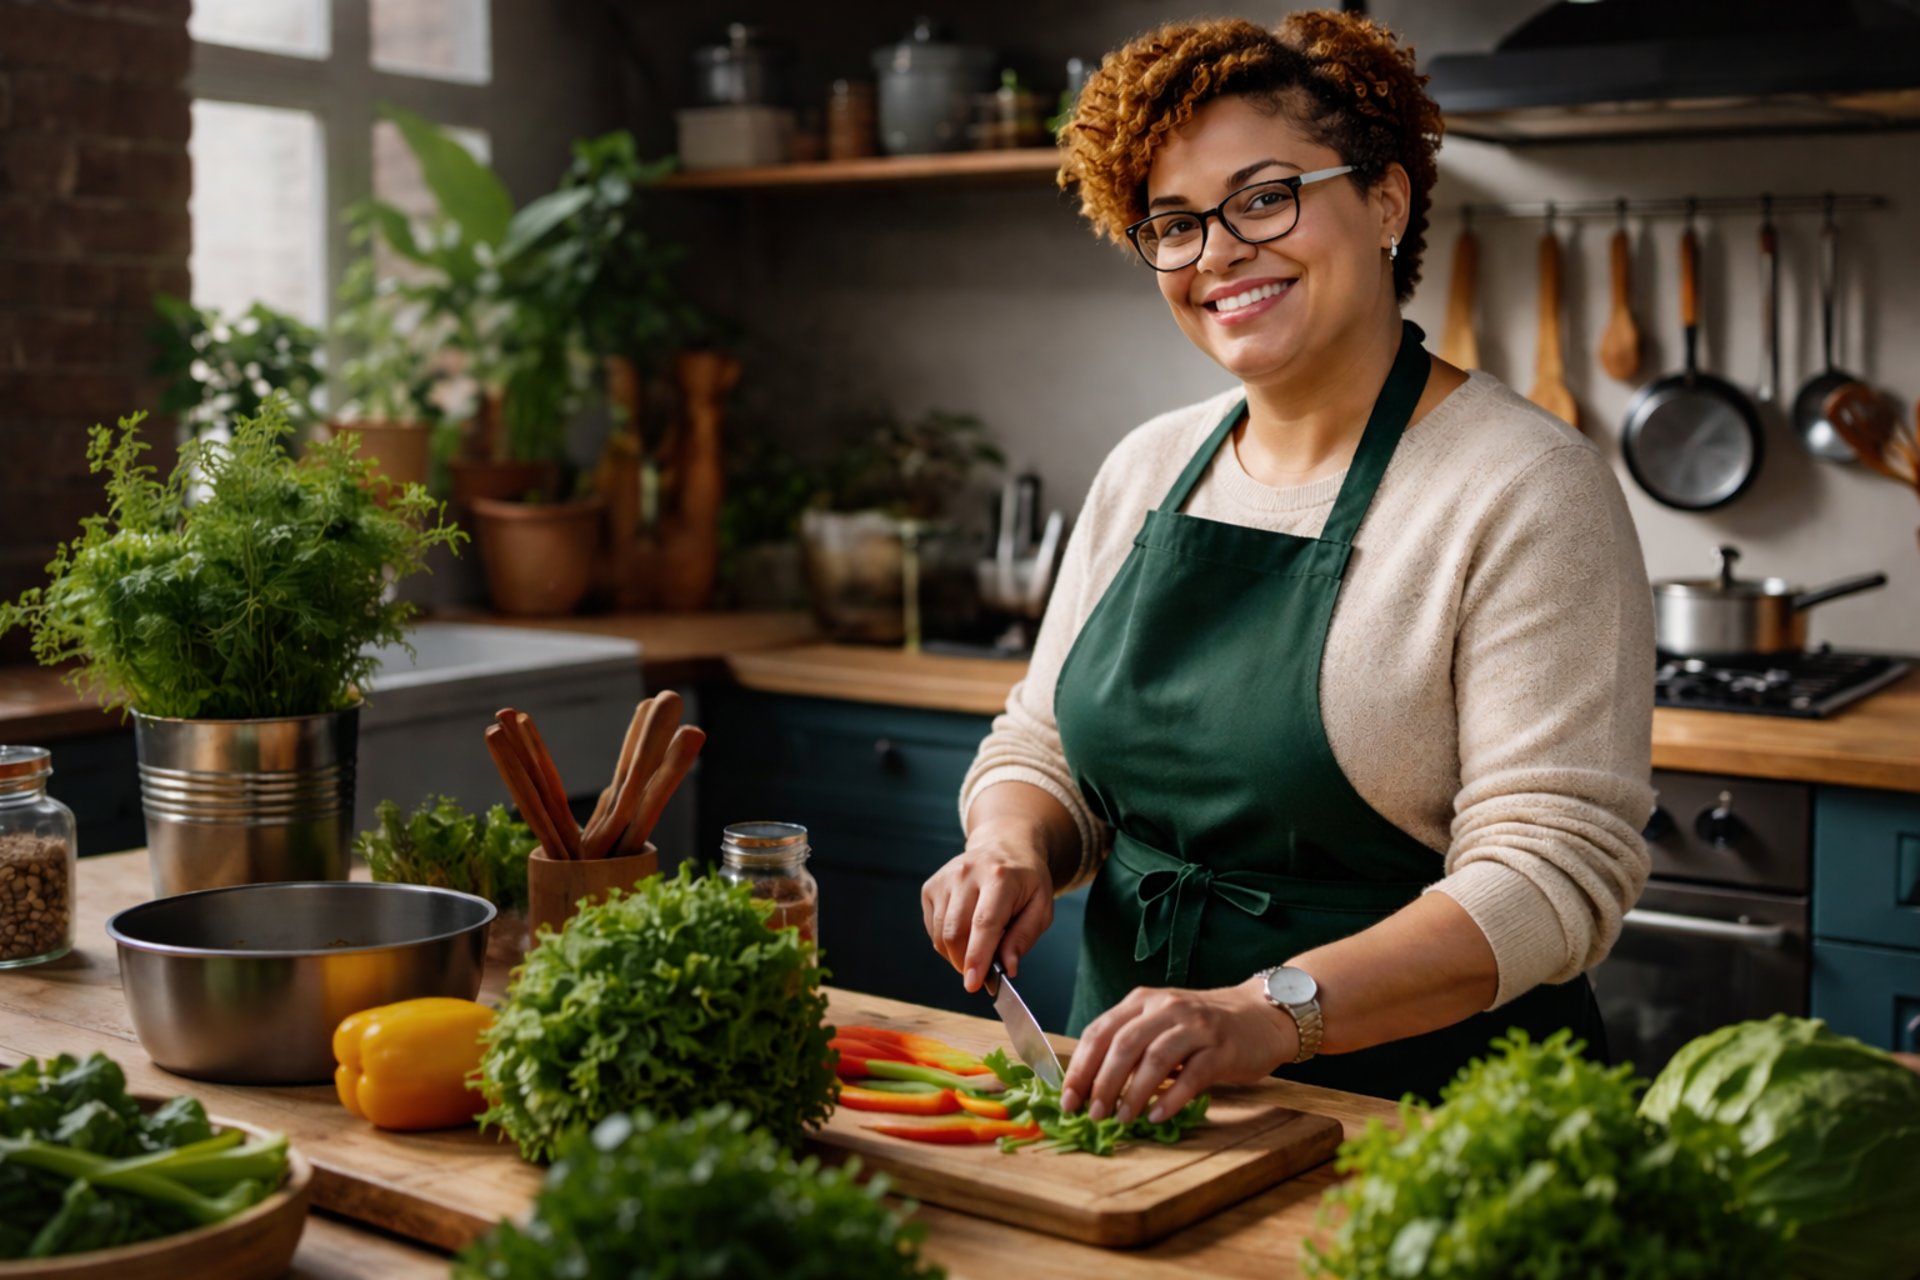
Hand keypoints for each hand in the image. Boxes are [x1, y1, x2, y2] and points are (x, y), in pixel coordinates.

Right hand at [920, 822, 1054, 992]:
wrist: (1004, 846)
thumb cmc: (1026, 881)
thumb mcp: (1040, 907)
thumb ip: (1024, 938)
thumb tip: (1008, 967)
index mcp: (999, 877)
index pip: (984, 924)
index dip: (978, 956)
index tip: (973, 984)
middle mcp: (967, 874)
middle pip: (956, 933)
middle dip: (966, 963)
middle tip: (982, 974)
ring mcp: (945, 878)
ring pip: (941, 935)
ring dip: (957, 955)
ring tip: (978, 949)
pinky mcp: (931, 886)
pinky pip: (933, 929)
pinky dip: (947, 942)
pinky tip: (966, 933)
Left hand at [1060, 977, 1297, 1123]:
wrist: (1261, 1015)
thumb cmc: (1203, 1026)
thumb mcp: (1161, 1023)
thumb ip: (1130, 1044)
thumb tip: (1090, 1086)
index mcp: (1142, 1000)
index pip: (1100, 1031)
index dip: (1080, 1067)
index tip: (1068, 1099)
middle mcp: (1166, 1007)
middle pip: (1124, 1044)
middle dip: (1102, 1083)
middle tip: (1092, 1114)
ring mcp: (1196, 1026)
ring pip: (1155, 1058)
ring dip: (1133, 1093)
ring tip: (1121, 1119)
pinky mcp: (1222, 1048)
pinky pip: (1192, 1075)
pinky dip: (1171, 1098)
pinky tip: (1157, 1116)